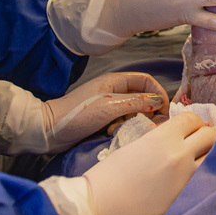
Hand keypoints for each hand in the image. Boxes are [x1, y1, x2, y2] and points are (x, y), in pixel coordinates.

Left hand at [42, 73, 165, 152]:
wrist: (50, 130)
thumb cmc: (78, 114)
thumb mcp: (111, 107)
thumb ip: (137, 102)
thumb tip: (159, 102)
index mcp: (116, 81)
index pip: (146, 81)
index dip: (158, 93)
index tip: (164, 110)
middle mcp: (114, 91)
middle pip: (142, 97)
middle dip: (148, 110)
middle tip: (151, 125)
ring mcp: (109, 106)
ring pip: (133, 111)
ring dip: (133, 120)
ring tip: (124, 128)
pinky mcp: (103, 120)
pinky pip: (122, 122)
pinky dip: (122, 127)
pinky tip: (113, 133)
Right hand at [84, 112, 215, 214]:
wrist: (96, 209)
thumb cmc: (107, 177)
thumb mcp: (135, 147)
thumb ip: (160, 140)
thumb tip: (177, 139)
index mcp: (163, 137)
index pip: (193, 119)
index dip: (195, 122)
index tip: (195, 129)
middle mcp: (180, 154)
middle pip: (210, 136)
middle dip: (208, 137)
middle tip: (203, 144)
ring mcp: (185, 179)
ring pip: (213, 160)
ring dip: (210, 158)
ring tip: (202, 163)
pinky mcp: (185, 201)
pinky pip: (204, 184)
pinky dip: (203, 180)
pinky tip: (195, 183)